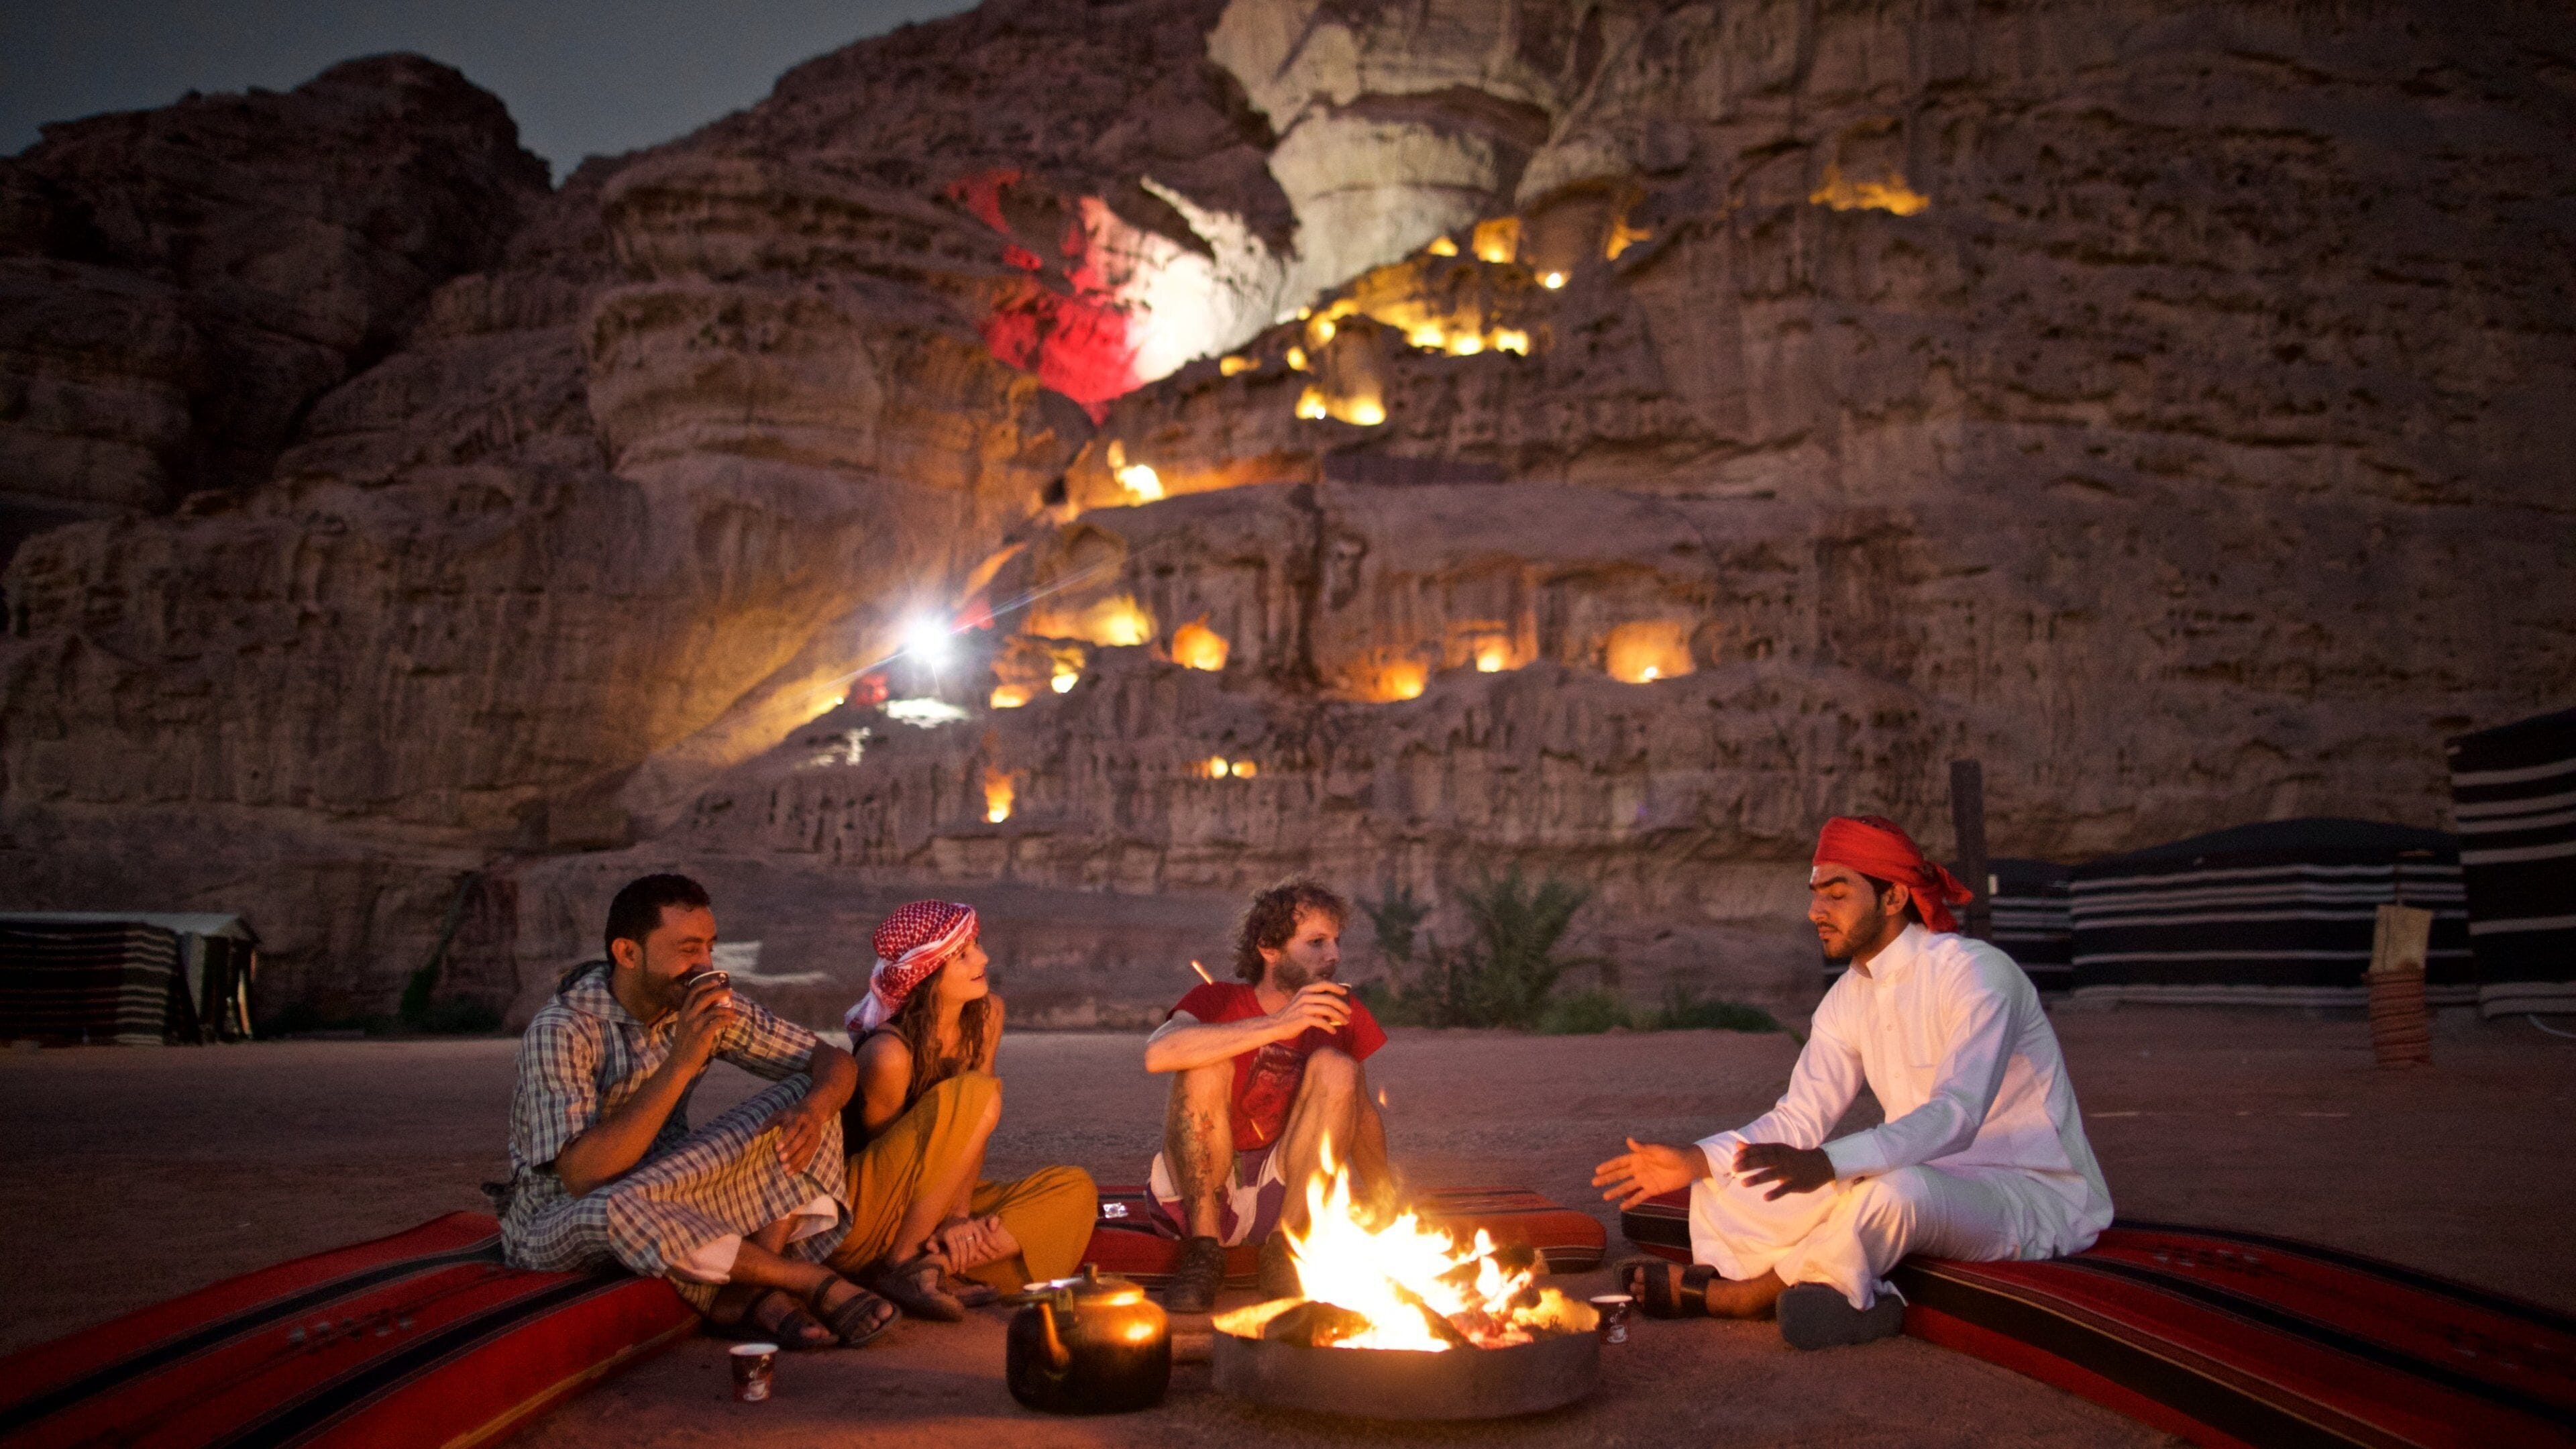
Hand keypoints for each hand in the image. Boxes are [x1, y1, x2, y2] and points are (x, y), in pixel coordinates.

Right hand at [672, 972, 736, 1064]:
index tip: (716, 981)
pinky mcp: (703, 1035)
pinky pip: (718, 1022)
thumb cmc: (684, 1045)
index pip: (693, 992)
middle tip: (730, 991)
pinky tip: (731, 1020)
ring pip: (714, 1009)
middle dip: (719, 991)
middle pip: (705, 997)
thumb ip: (694, 1016)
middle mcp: (688, 1016)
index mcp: (683, 1013)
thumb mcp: (685, 1027)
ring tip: (734, 1011)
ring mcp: (695, 1025)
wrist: (679, 1063)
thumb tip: (710, 1006)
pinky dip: (727, 1019)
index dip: (705, 984)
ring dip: (727, 1008)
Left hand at [761, 1098, 829, 1174]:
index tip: (777, 1148)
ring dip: (796, 1161)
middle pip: (801, 1140)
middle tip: (781, 1159)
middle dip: (792, 1150)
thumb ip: (769, 1123)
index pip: (793, 1128)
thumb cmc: (793, 1114)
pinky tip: (791, 1173)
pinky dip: (800, 1165)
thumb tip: (756, 1133)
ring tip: (785, 1170)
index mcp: (799, 1118)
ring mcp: (814, 1137)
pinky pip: (809, 1157)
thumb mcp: (781, 1114)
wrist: (815, 1111)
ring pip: (807, 1150)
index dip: (786, 1138)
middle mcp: (809, 1127)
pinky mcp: (816, 1145)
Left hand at [931, 1214, 1006, 1269]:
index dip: (956, 1261)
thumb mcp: (933, 1238)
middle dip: (963, 1262)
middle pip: (963, 1250)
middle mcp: (958, 1229)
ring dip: (971, 1257)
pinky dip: (978, 1248)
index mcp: (948, 1234)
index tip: (955, 1270)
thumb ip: (931, 1245)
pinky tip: (975, 1256)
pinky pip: (979, 1238)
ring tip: (968, 1265)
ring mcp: (967, 1227)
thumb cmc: (943, 1232)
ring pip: (972, 1246)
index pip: (954, 1251)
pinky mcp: (974, 1225)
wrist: (952, 1217)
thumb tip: (936, 1252)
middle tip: (962, 1271)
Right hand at [1272, 981, 1350, 1037]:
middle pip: (1330, 999)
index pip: (1324, 984)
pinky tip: (1333, 1031)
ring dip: (1339, 1017)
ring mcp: (1305, 1007)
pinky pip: (1322, 1022)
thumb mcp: (1301, 1002)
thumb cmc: (1290, 1015)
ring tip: (1345, 1022)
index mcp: (1305, 990)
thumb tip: (1332, 1004)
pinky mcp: (1304, 1019)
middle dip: (1342, 1006)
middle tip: (1349, 1013)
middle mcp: (1305, 996)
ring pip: (1328, 1010)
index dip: (1336, 987)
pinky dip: (1330, 1027)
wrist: (1275, 1025)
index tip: (1345, 992)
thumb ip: (1314, 1000)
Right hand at [1592, 1138, 1708, 1208]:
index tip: (1597, 1170)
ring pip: (1627, 1187)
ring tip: (1605, 1197)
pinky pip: (1639, 1196)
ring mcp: (1645, 1180)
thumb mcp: (1658, 1149)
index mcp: (1638, 1157)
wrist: (1688, 1165)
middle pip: (1620, 1175)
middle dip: (1607, 1179)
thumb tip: (1629, 1140)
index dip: (1609, 1166)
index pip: (1620, 1162)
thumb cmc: (1673, 1153)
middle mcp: (1639, 1169)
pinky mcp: (1652, 1189)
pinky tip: (1622, 1207)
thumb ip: (1643, 1148)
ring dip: (1616, 1191)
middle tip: (1594, 1183)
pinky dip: (1631, 1202)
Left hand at [1734, 1142, 1835, 1199]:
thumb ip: (1757, 1148)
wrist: (1820, 1164)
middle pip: (1763, 1160)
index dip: (1746, 1153)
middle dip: (1748, 1164)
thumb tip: (1737, 1145)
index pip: (1760, 1150)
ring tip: (1743, 1183)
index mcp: (1777, 1149)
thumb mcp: (1776, 1150)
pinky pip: (1785, 1188)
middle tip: (1733, 1169)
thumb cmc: (1793, 1157)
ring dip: (1757, 1178)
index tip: (1734, 1158)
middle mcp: (1783, 1159)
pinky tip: (1765, 1197)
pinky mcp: (1797, 1183)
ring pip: (1772, 1174)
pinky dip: (1775, 1193)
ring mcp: (1790, 1171)